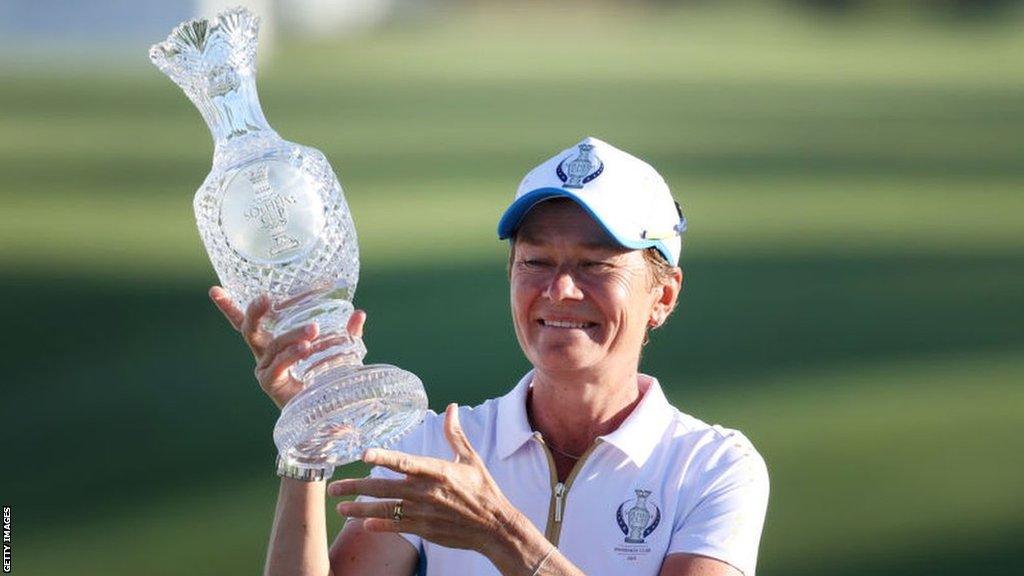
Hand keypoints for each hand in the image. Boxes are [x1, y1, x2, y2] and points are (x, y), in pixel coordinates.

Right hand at [208, 286, 366, 408]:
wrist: (328, 415)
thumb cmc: (328, 380)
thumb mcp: (340, 353)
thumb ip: (348, 334)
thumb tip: (359, 313)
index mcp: (273, 344)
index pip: (247, 323)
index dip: (230, 308)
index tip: (214, 289)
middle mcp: (264, 356)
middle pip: (249, 330)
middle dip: (253, 312)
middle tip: (266, 298)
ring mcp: (265, 370)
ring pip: (273, 345)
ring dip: (293, 335)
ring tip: (313, 330)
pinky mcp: (271, 384)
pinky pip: (278, 365)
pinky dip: (292, 354)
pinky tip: (305, 348)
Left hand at [328, 404, 525, 556]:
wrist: (494, 527)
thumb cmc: (483, 490)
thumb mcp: (470, 459)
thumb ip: (455, 435)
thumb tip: (451, 408)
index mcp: (437, 470)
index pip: (404, 462)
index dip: (383, 457)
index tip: (363, 454)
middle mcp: (426, 492)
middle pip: (384, 488)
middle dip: (356, 487)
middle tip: (333, 487)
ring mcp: (424, 513)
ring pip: (385, 510)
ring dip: (360, 509)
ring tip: (340, 507)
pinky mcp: (425, 530)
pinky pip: (397, 527)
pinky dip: (379, 526)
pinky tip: (364, 525)